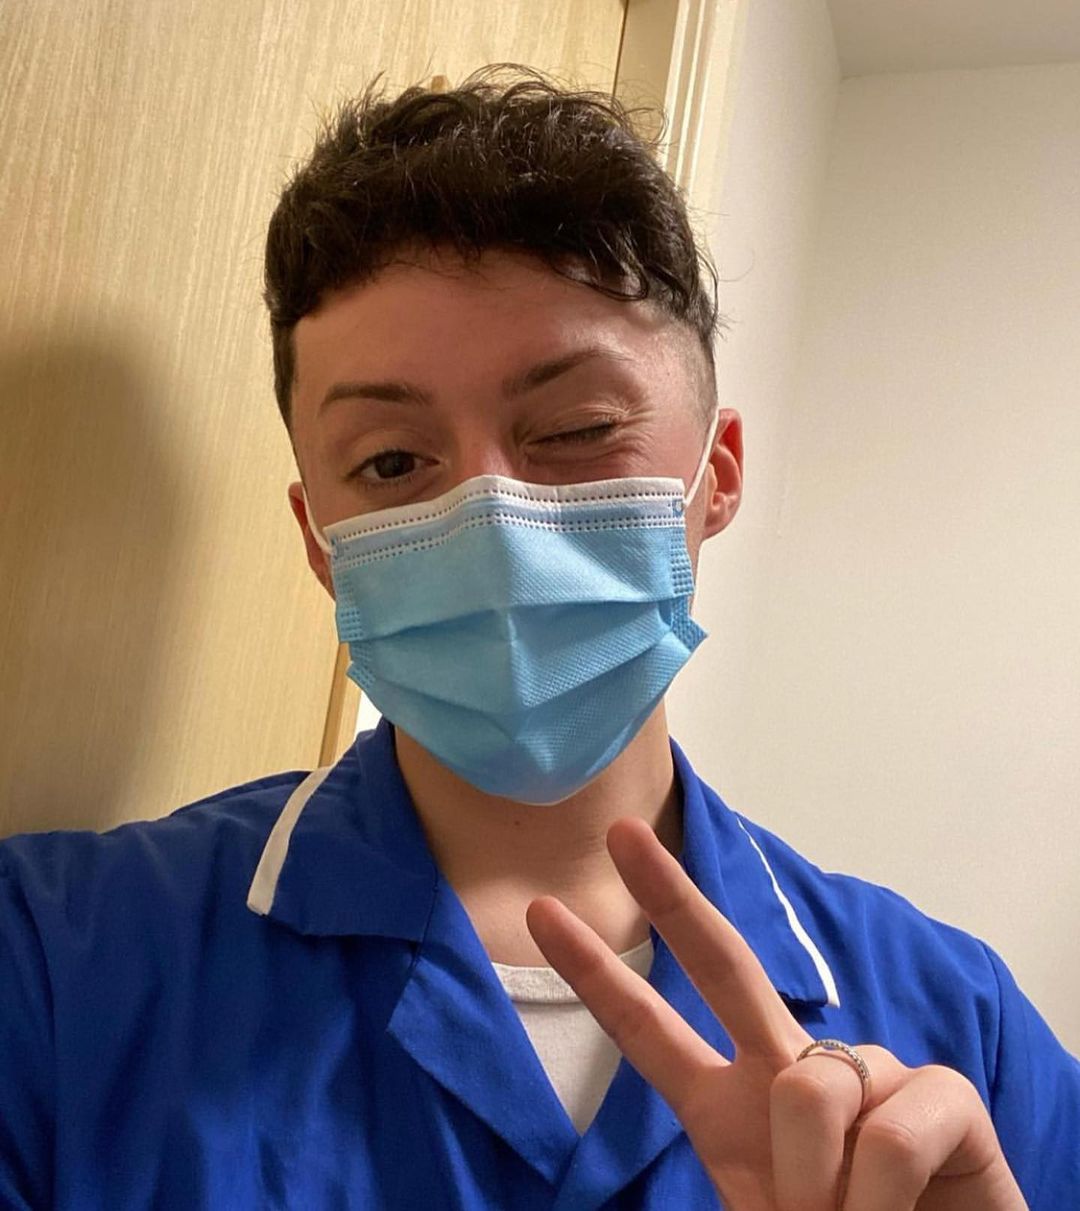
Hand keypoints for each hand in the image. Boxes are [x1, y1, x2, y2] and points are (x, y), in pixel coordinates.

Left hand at [525, 817, 1026, 1209]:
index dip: (596, 975)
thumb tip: (765, 1193)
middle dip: (668, 895)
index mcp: (728, 1112)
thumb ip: (741, 1195)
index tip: (543, 913)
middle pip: (722, 963)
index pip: (649, 1031)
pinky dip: (880, 1198)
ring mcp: (867, 1074)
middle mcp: (787, 1074)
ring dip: (817, 1187)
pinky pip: (889, 1132)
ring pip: (808, 1090)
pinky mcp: (945, 1095)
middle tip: (618, 830)